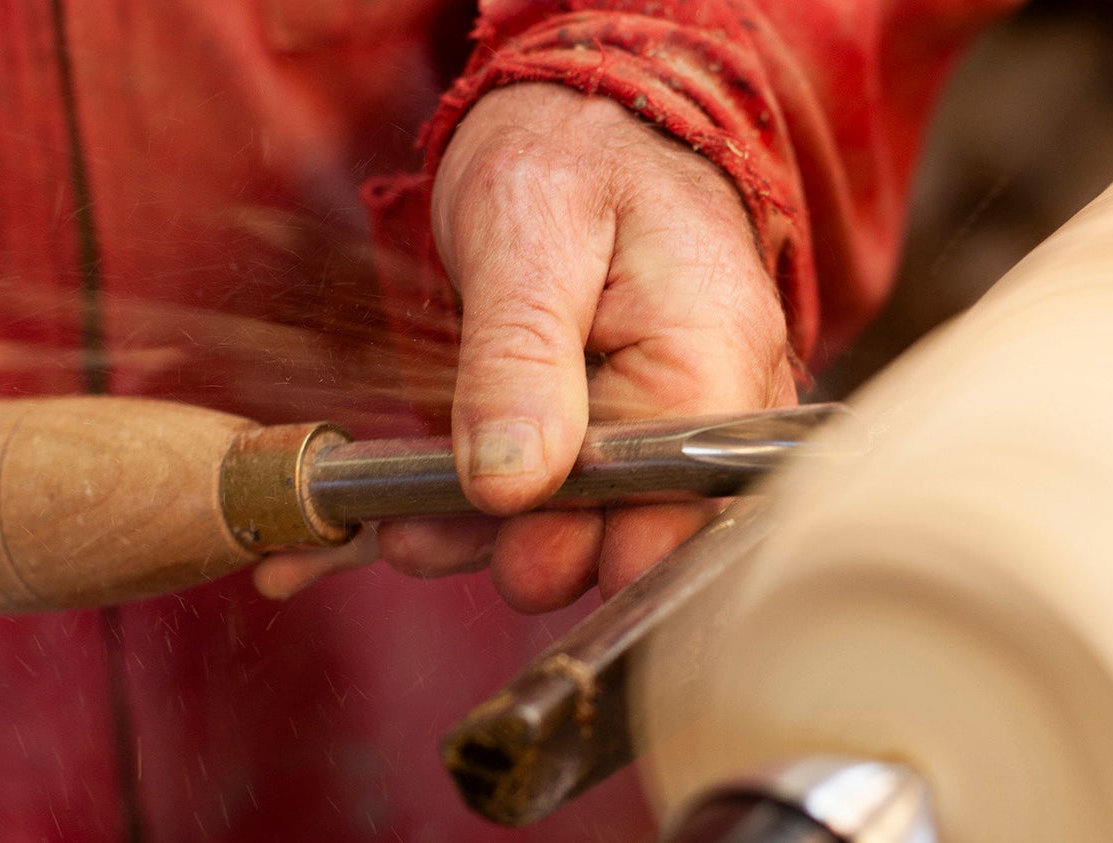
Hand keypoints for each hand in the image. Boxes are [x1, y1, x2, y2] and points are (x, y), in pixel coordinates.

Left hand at [255, 83, 796, 610]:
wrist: (588, 116)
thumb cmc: (574, 150)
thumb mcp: (528, 233)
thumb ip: (522, 359)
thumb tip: (511, 484)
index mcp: (713, 359)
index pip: (679, 503)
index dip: (596, 545)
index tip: (509, 552)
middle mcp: (715, 404)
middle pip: (638, 527)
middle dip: (531, 547)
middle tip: (420, 534)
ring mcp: (673, 417)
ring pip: (595, 518)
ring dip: (494, 534)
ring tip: (397, 525)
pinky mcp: (627, 424)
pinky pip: (574, 484)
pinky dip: (492, 506)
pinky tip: (413, 516)